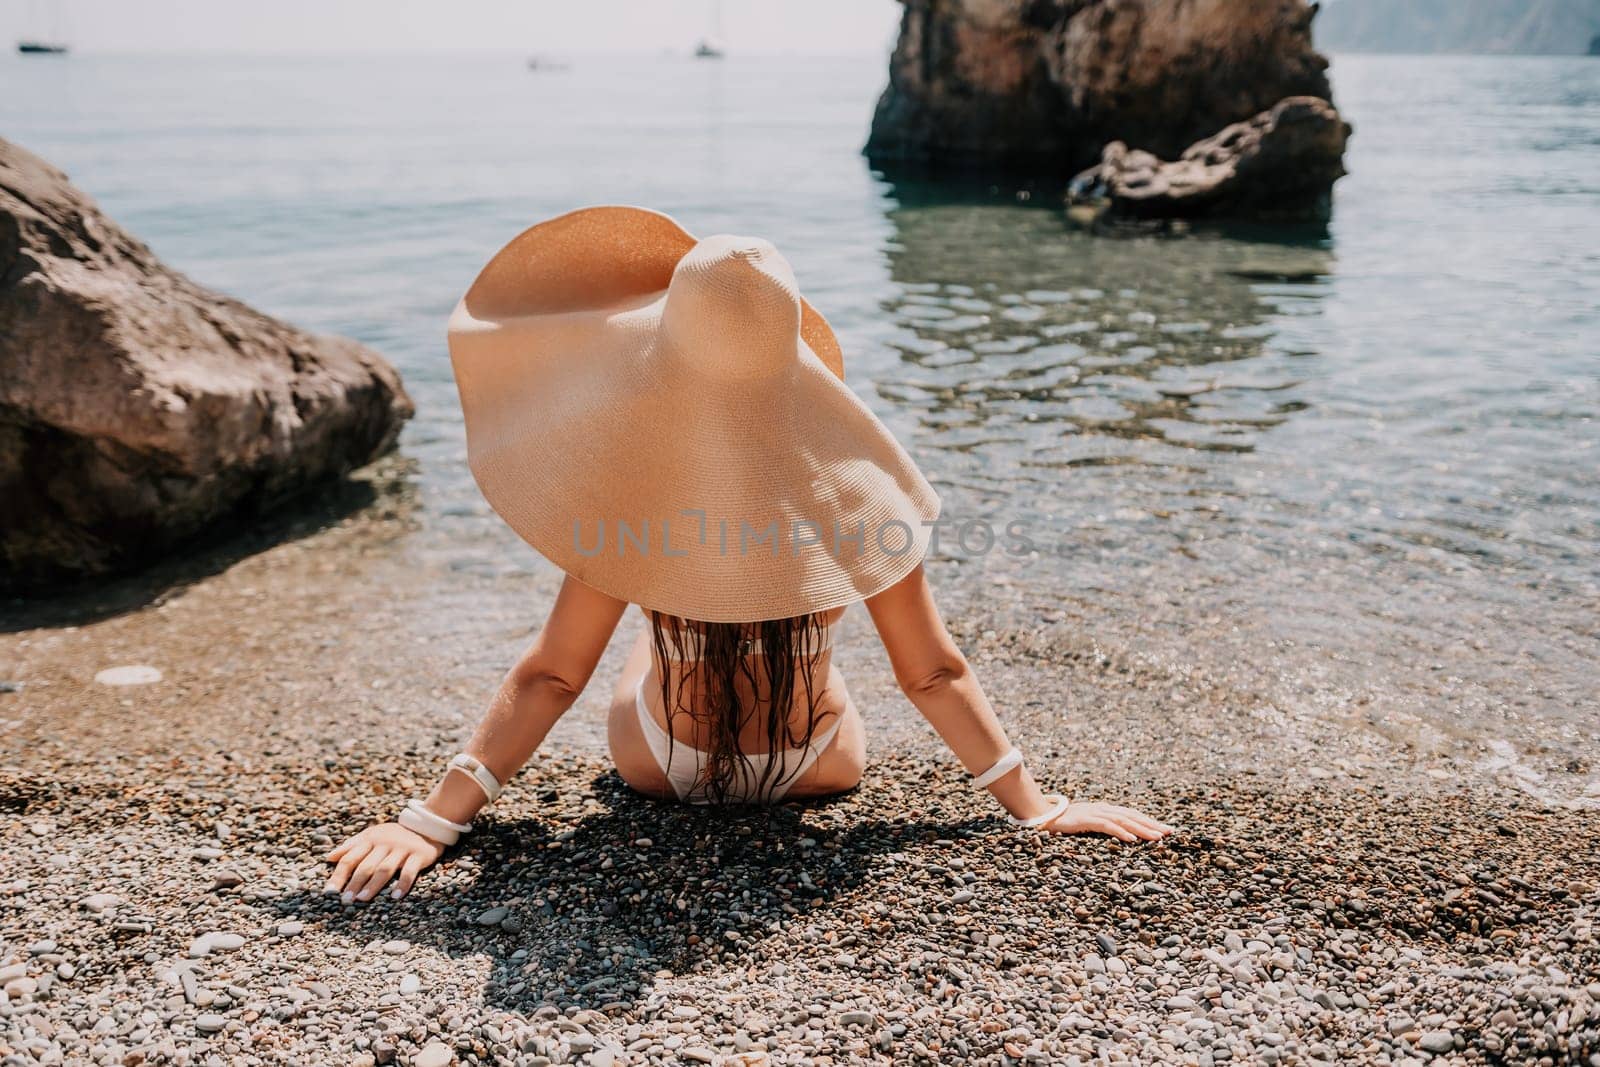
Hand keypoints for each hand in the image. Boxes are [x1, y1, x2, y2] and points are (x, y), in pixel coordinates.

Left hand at [324, 823, 444, 901]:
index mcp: (370, 839)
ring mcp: (402, 849)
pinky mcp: (419, 855)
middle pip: (366, 866)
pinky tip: (395, 896)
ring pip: (385, 869)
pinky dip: (403, 884)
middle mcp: (385, 843)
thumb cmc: (393, 835)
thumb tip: (329, 858)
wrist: (427, 826)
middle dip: (354, 883)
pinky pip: (410, 871)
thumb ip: (351, 846)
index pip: (350, 858)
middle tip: (345, 900)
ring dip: (373, 885)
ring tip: (362, 899)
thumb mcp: (371, 835)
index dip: (338, 875)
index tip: (329, 892)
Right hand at [1043, 801, 1172, 841]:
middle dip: (1152, 824)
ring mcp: (1095, 813)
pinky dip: (1121, 832)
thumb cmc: (1065, 823)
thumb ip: (1102, 826)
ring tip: (1157, 837)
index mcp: (1105, 810)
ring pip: (1124, 820)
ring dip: (1142, 829)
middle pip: (1132, 815)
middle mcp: (1104, 809)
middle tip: (1170, 832)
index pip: (1132, 814)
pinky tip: (1132, 839)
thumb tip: (1118, 834)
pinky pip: (1107, 826)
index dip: (1148, 821)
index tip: (1164, 829)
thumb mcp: (1087, 824)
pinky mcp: (1086, 820)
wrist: (1043, 816)